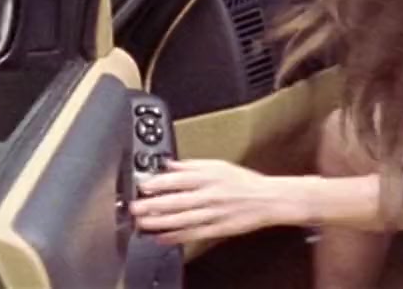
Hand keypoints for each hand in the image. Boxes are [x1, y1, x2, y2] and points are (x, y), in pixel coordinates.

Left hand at [130, 159, 303, 243]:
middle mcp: (210, 195)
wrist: (267, 199)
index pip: (179, 180)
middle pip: (177, 201)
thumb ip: (192, 165)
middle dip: (153, 205)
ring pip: (182, 220)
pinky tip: (162, 238)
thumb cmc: (244, 182)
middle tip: (135, 208)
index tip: (143, 187)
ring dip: (159, 222)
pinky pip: (193, 234)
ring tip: (143, 223)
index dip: (159, 183)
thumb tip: (170, 165)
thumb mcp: (219, 165)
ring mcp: (213, 214)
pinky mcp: (217, 229)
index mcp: (210, 177)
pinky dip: (176, 237)